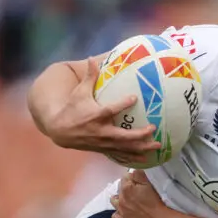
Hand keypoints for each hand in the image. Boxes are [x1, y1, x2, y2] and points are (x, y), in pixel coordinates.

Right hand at [47, 58, 162, 163]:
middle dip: (140, 134)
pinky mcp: (104, 149)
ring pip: (125, 148)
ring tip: (157, 146)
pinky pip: (120, 155)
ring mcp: (103, 142)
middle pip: (124, 136)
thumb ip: (89, 76)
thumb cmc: (72, 108)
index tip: (135, 97)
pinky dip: (133, 158)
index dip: (123, 104)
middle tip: (154, 128)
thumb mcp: (79, 92)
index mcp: (96, 115)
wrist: (60, 130)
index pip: (112, 109)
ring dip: (142, 148)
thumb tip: (92, 57)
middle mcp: (102, 131)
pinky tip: (146, 159)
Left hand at [110, 170, 173, 217]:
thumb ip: (139, 174)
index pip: (125, 177)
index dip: (133, 178)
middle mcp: (120, 199)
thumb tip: (133, 171)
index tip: (140, 182)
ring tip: (129, 201)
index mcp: (127, 188)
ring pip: (114, 201)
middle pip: (120, 188)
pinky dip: (119, 212)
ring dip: (119, 199)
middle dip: (127, 188)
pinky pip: (115, 215)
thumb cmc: (156, 202)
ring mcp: (120, 211)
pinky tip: (126, 212)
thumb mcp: (150, 183)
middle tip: (137, 191)